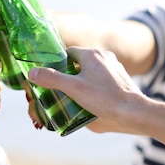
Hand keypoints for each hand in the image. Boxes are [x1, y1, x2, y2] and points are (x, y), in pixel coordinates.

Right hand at [27, 47, 145, 131]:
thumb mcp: (73, 88)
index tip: (52, 77)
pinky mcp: (121, 78)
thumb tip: (31, 72)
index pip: (68, 53)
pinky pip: (102, 78)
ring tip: (75, 96)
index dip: (58, 65)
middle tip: (61, 89)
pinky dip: (94, 86)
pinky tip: (92, 100)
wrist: (133, 111)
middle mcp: (103, 56)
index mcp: (91, 54)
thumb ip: (51, 79)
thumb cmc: (103, 98)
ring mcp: (114, 67)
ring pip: (91, 70)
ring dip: (82, 80)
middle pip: (79, 62)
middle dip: (69, 74)